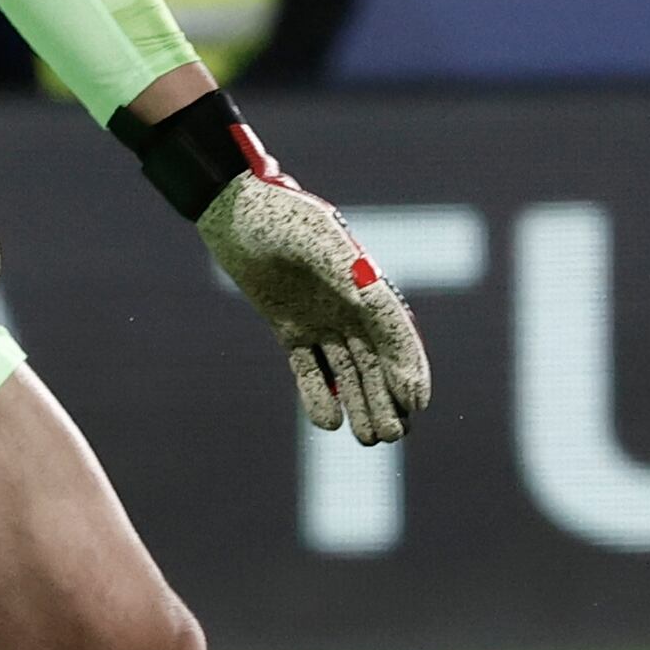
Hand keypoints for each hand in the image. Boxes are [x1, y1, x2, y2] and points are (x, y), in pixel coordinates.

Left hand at [199, 148, 431, 443]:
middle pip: (375, 358)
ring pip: (347, 369)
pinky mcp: (290, 327)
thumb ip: (343, 269)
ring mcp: (319, 316)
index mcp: (361, 279)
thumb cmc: (276, 216)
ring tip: (369, 438)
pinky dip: (318, 395)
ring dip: (361, 403)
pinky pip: (308, 368)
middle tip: (392, 434)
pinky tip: (329, 422)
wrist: (232, 211)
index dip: (408, 365)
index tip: (417, 402)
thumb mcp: (313, 238)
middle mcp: (346, 302)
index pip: (393, 330)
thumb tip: (372, 302)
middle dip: (387, 398)